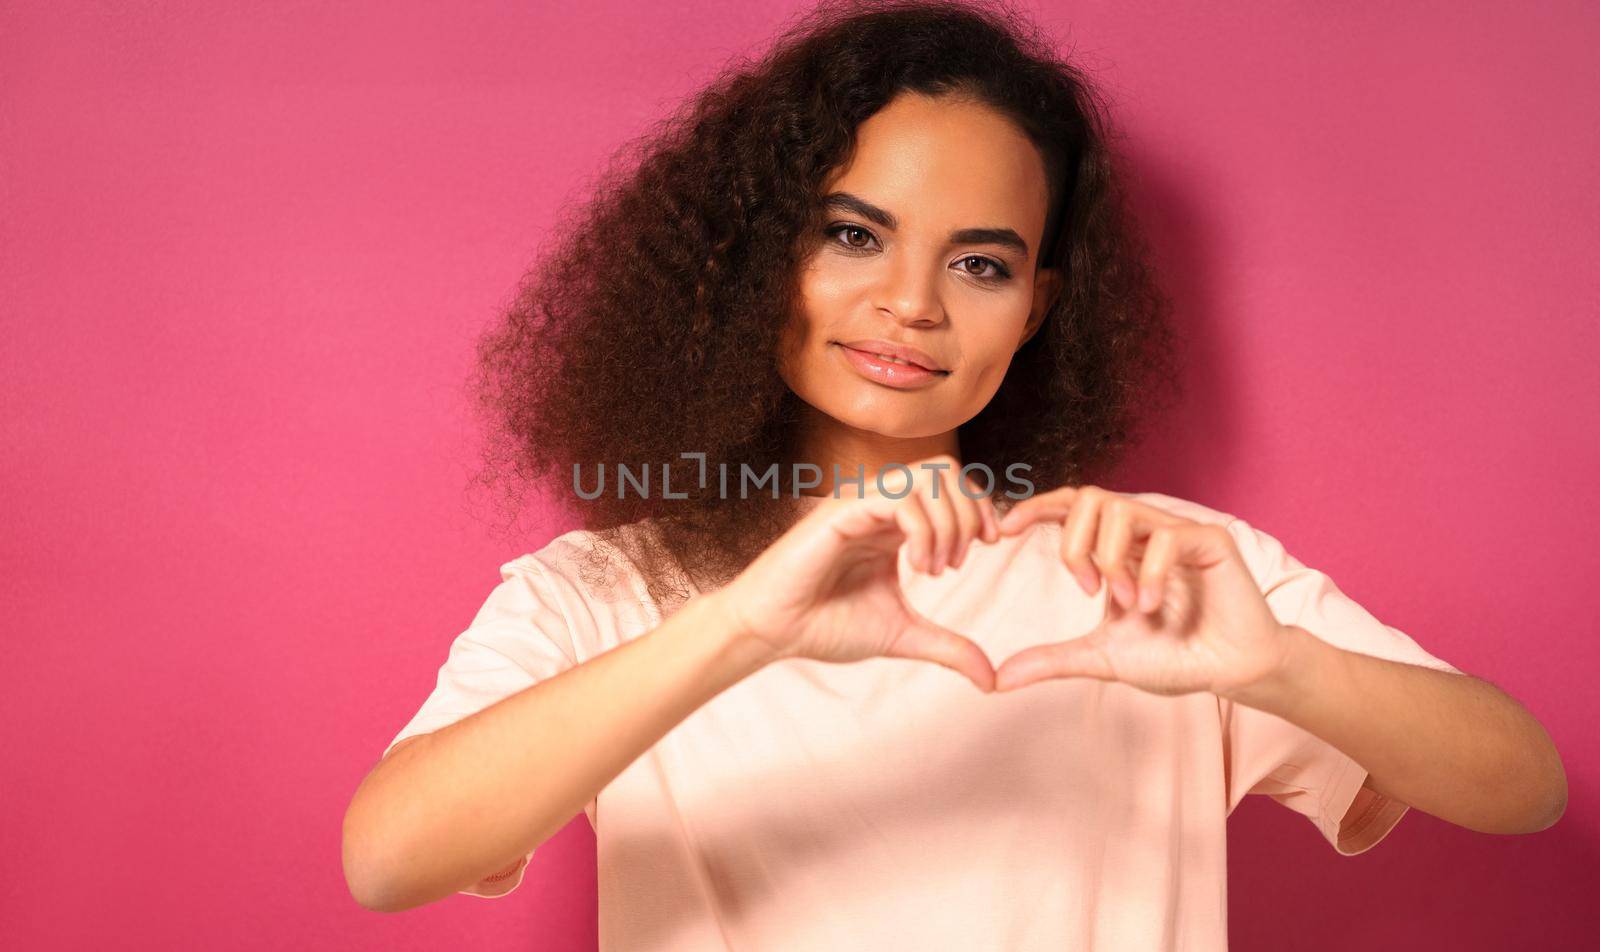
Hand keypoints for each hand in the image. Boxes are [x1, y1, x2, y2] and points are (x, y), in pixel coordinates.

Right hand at [716, 454, 1001, 691]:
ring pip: (929, 476)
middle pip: (948, 471)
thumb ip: (949, 648)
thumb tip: (993, 679)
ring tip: (934, 570)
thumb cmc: (826, 626)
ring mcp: (863, 503)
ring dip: (948, 523)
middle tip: (958, 562)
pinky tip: (916, 569)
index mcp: (897, 523)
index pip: (953, 486)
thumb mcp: (903, 634)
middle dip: (971, 512)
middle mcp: (882, 506)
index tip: (986, 548)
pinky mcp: (844, 510)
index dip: (981, 509)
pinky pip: (900, 498)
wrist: (774, 632)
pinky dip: (923, 532)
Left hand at [990, 485, 1291, 697]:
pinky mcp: (1210, 540)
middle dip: (1074, 542)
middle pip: (1088, 496)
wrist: (1232, 673)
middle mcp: (1143, 532)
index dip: (1036, 507)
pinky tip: (1153, 606)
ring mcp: (1177, 531)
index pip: (1070, 507)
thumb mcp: (1102, 656)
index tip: (1003, 530)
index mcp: (1117, 548)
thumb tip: (996, 680)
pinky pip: (1165, 536)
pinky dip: (1149, 573)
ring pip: (1121, 508)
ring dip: (1112, 560)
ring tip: (1128, 604)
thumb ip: (1051, 659)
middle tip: (1085, 588)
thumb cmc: (1175, 657)